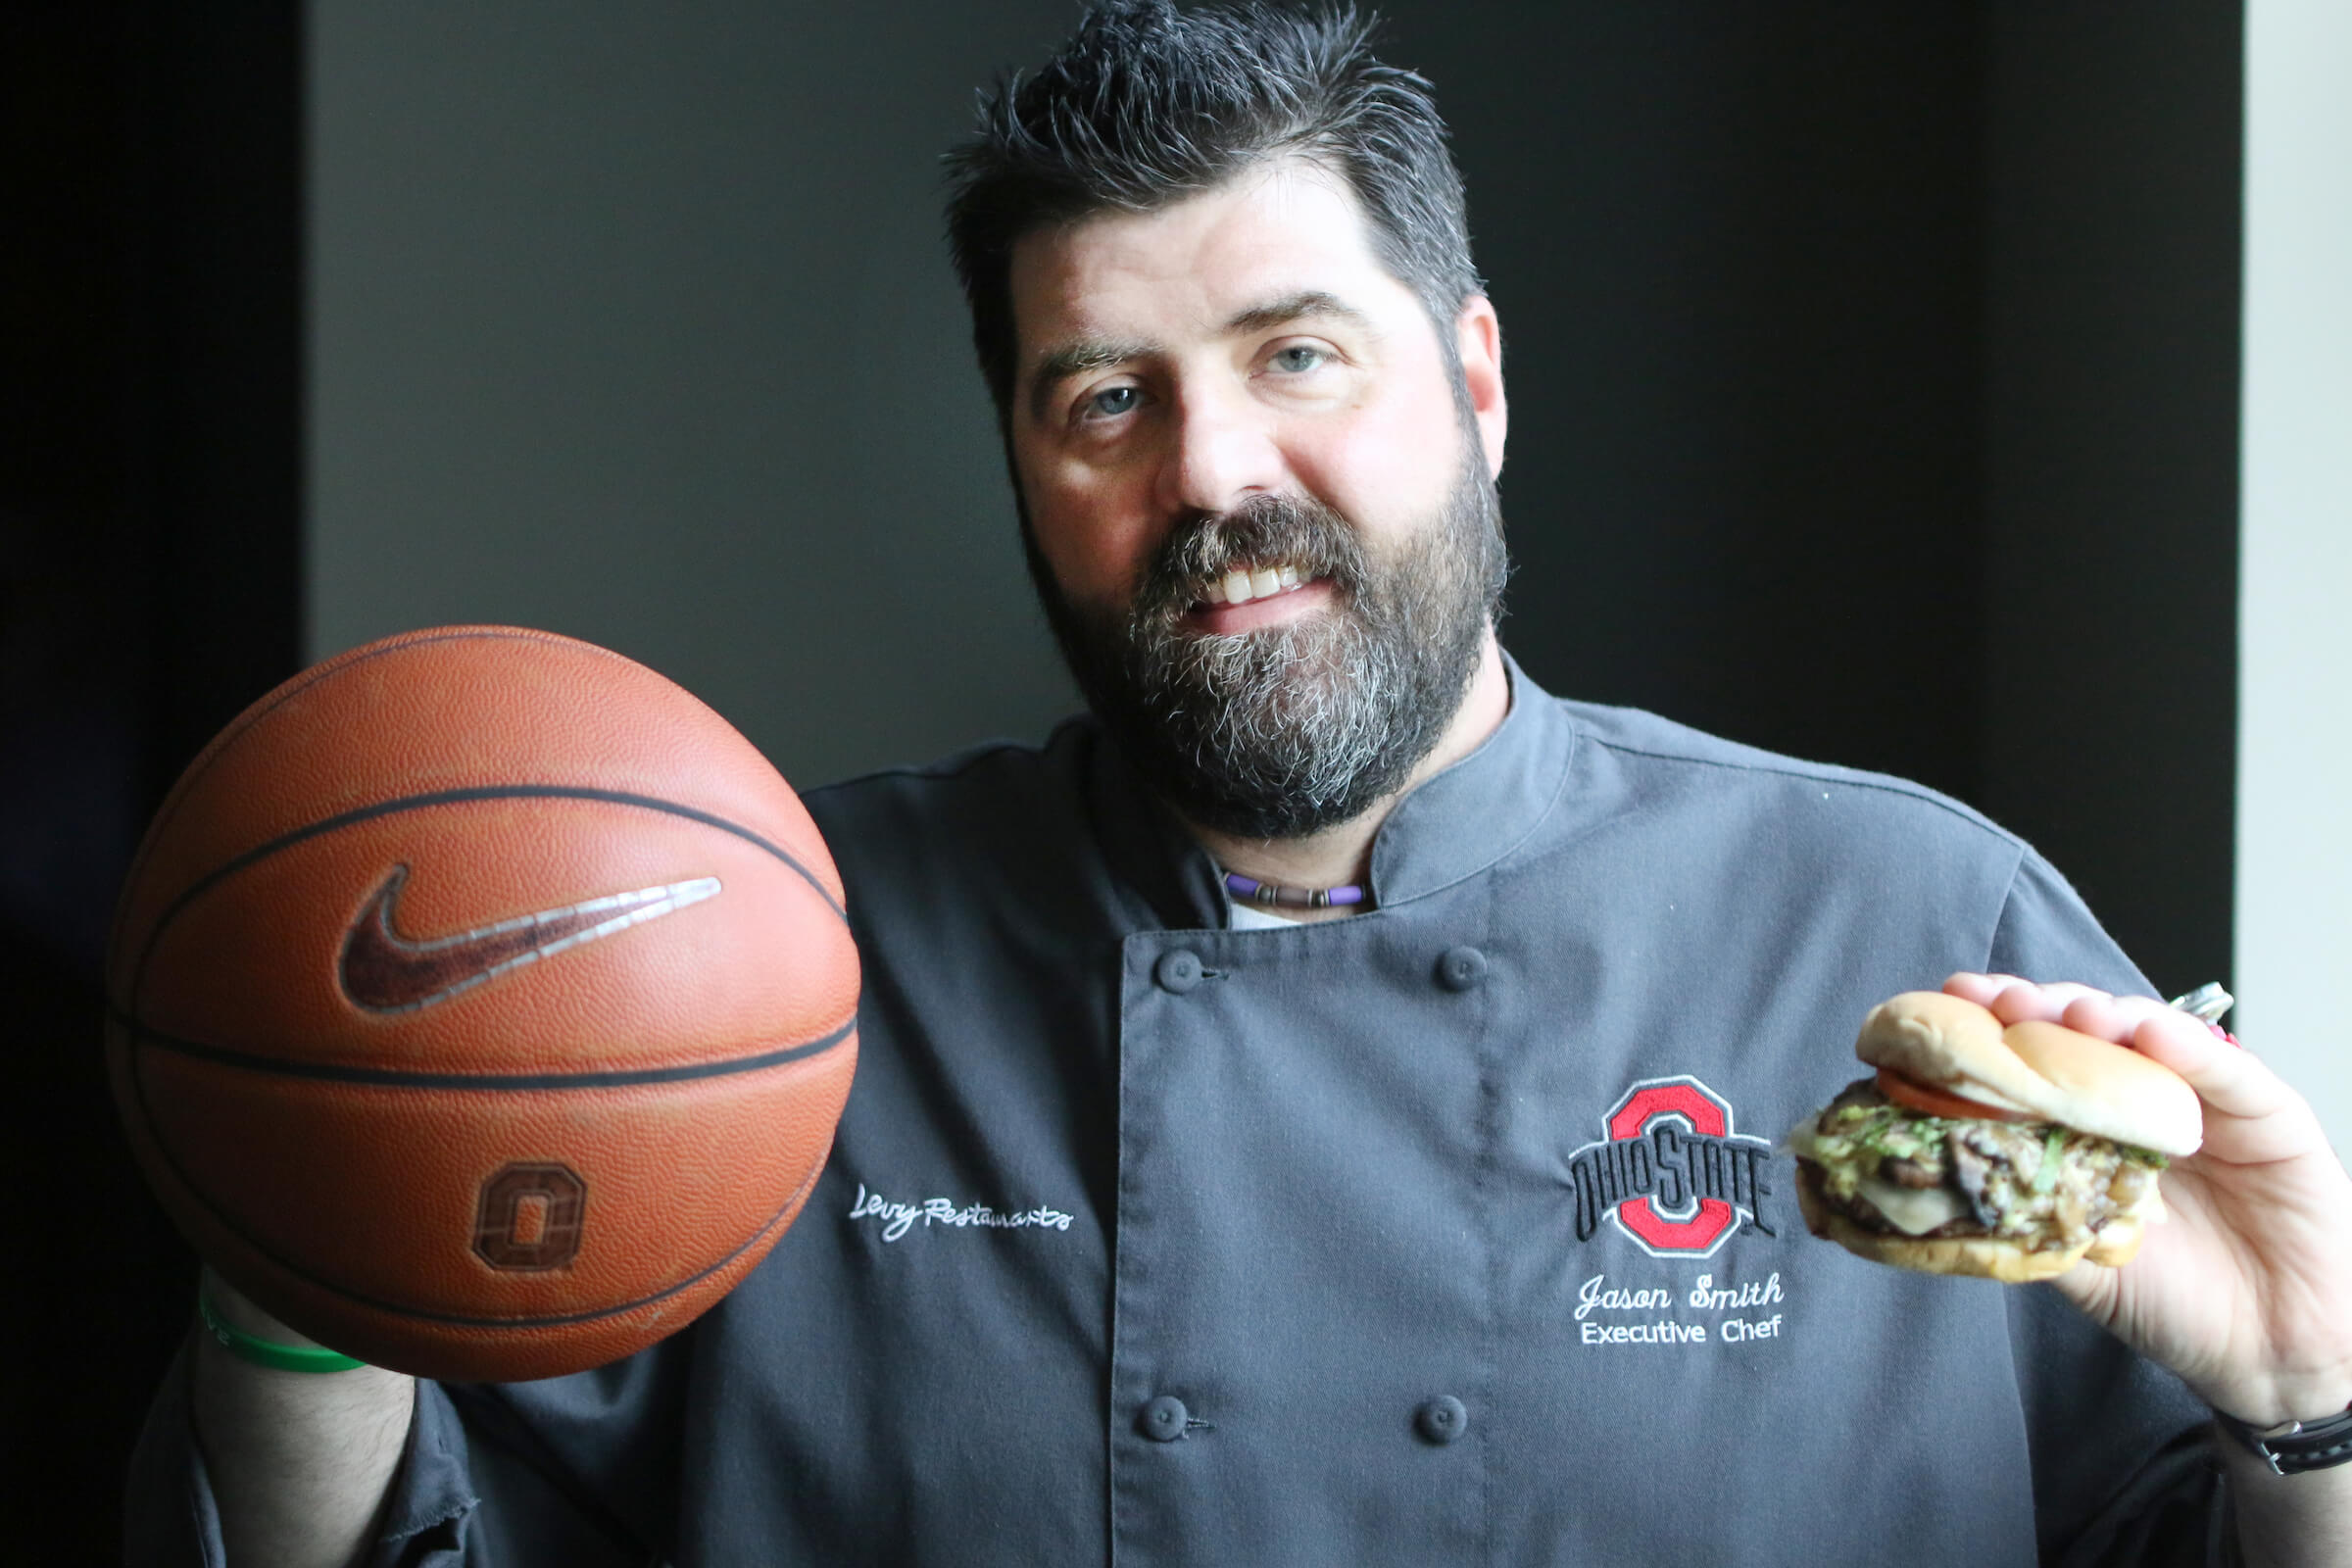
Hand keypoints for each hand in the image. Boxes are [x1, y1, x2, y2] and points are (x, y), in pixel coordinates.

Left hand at [1945, 973, 2351, 1425]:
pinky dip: (2188, 1046)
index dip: (1992, 1032)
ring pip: (2151, 1035)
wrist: (2272, 1356)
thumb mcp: (2078, 1264)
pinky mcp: (2272, 1116)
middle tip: (1997, 1002)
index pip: (2036, 1060)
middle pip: (2085, 1032)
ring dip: (2106, 1014)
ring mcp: (2207, 1101)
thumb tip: (1936, 1188)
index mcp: (2091, 1127)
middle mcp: (2143, 1101)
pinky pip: (2229, 1071)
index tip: (1946, 1012)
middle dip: (2037, 1009)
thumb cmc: (2176, 1305)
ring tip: (2069, 1012)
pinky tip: (2150, 1032)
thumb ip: (2020, 1220)